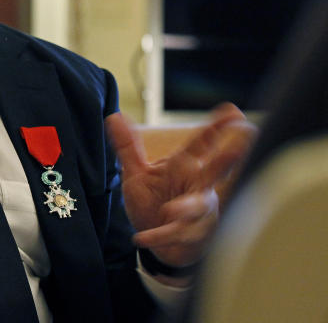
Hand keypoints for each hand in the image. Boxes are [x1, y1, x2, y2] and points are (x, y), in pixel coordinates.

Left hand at [105, 103, 255, 267]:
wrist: (159, 243)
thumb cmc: (153, 203)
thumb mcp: (137, 173)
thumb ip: (128, 146)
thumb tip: (114, 115)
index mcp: (185, 167)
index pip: (202, 143)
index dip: (217, 127)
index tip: (233, 111)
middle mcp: (198, 186)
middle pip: (216, 170)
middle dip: (228, 159)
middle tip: (239, 147)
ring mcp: (198, 212)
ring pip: (199, 207)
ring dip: (187, 208)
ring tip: (171, 210)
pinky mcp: (190, 235)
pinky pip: (176, 234)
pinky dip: (159, 236)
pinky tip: (141, 238)